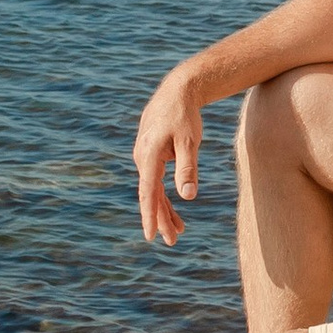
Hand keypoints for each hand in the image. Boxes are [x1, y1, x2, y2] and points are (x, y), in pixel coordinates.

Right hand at [133, 73, 205, 245]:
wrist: (178, 91)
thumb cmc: (185, 115)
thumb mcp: (190, 141)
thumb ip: (187, 169)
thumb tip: (188, 197)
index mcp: (149, 156)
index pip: (148, 192)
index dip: (149, 215)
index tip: (151, 235)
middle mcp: (142, 158)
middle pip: (150, 195)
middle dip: (160, 219)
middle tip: (172, 241)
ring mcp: (144, 156)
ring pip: (153, 189)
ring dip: (164, 209)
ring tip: (179, 230)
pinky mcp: (150, 154)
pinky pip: (155, 180)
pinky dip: (164, 195)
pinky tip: (174, 208)